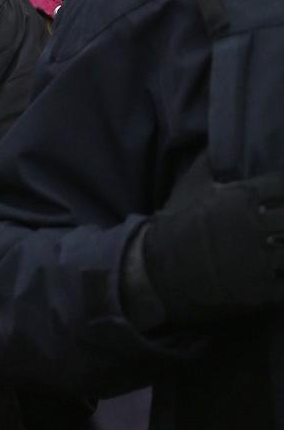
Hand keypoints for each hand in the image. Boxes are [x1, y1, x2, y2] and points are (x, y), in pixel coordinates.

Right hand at [142, 169, 283, 322]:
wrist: (158, 267)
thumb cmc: (175, 224)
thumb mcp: (187, 187)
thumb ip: (206, 162)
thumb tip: (214, 142)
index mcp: (243, 198)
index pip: (282, 185)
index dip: (283, 189)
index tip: (279, 196)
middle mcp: (256, 225)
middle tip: (279, 222)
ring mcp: (260, 259)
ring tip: (278, 245)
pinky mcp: (259, 287)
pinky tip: (279, 273)